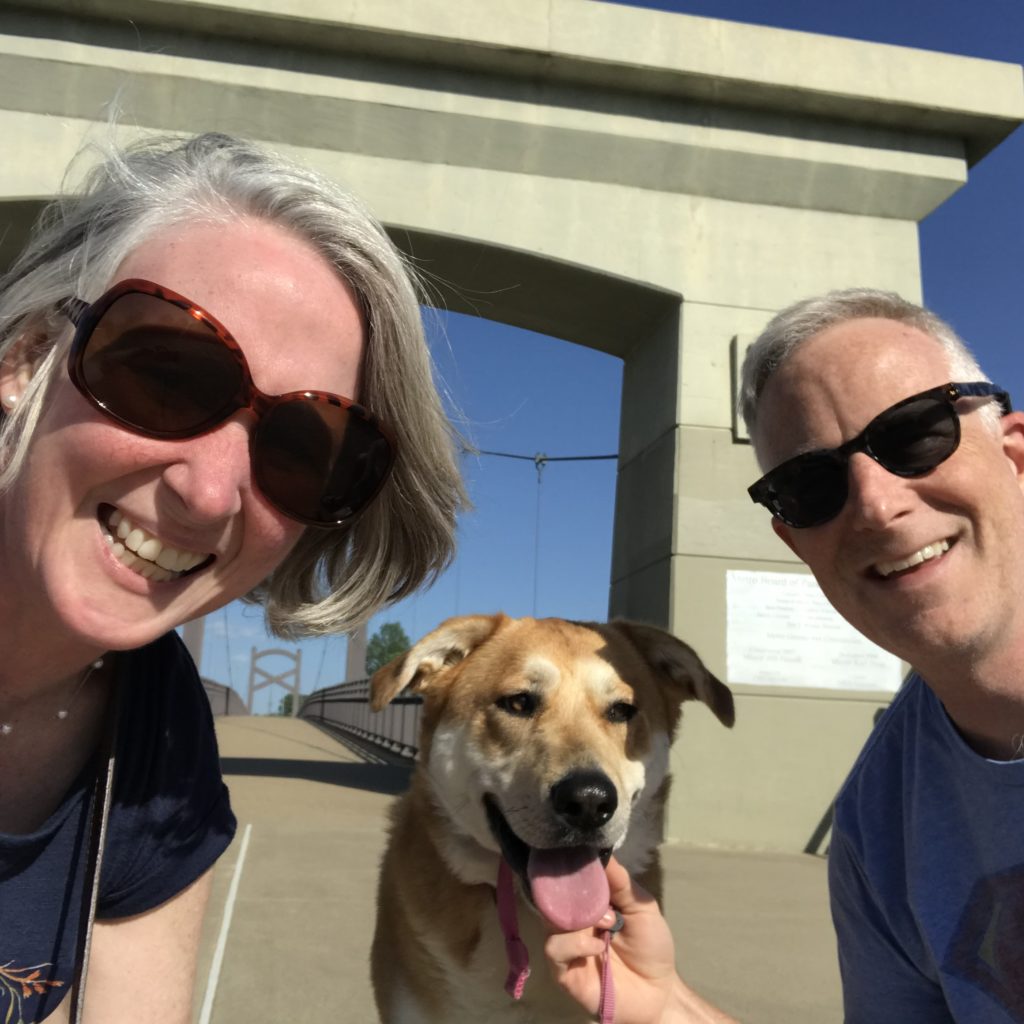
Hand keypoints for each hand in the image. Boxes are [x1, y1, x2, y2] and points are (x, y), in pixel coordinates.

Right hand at [543, 856, 676, 1023]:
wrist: (658, 993)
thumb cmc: (652, 947)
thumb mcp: (642, 907)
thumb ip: (622, 882)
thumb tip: (603, 851)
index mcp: (589, 903)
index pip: (568, 878)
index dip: (570, 866)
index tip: (575, 854)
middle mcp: (573, 921)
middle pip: (554, 895)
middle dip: (573, 890)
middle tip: (598, 896)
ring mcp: (566, 945)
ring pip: (551, 920)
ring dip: (578, 918)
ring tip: (606, 924)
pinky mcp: (563, 972)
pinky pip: (555, 949)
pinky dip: (575, 943)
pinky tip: (597, 947)